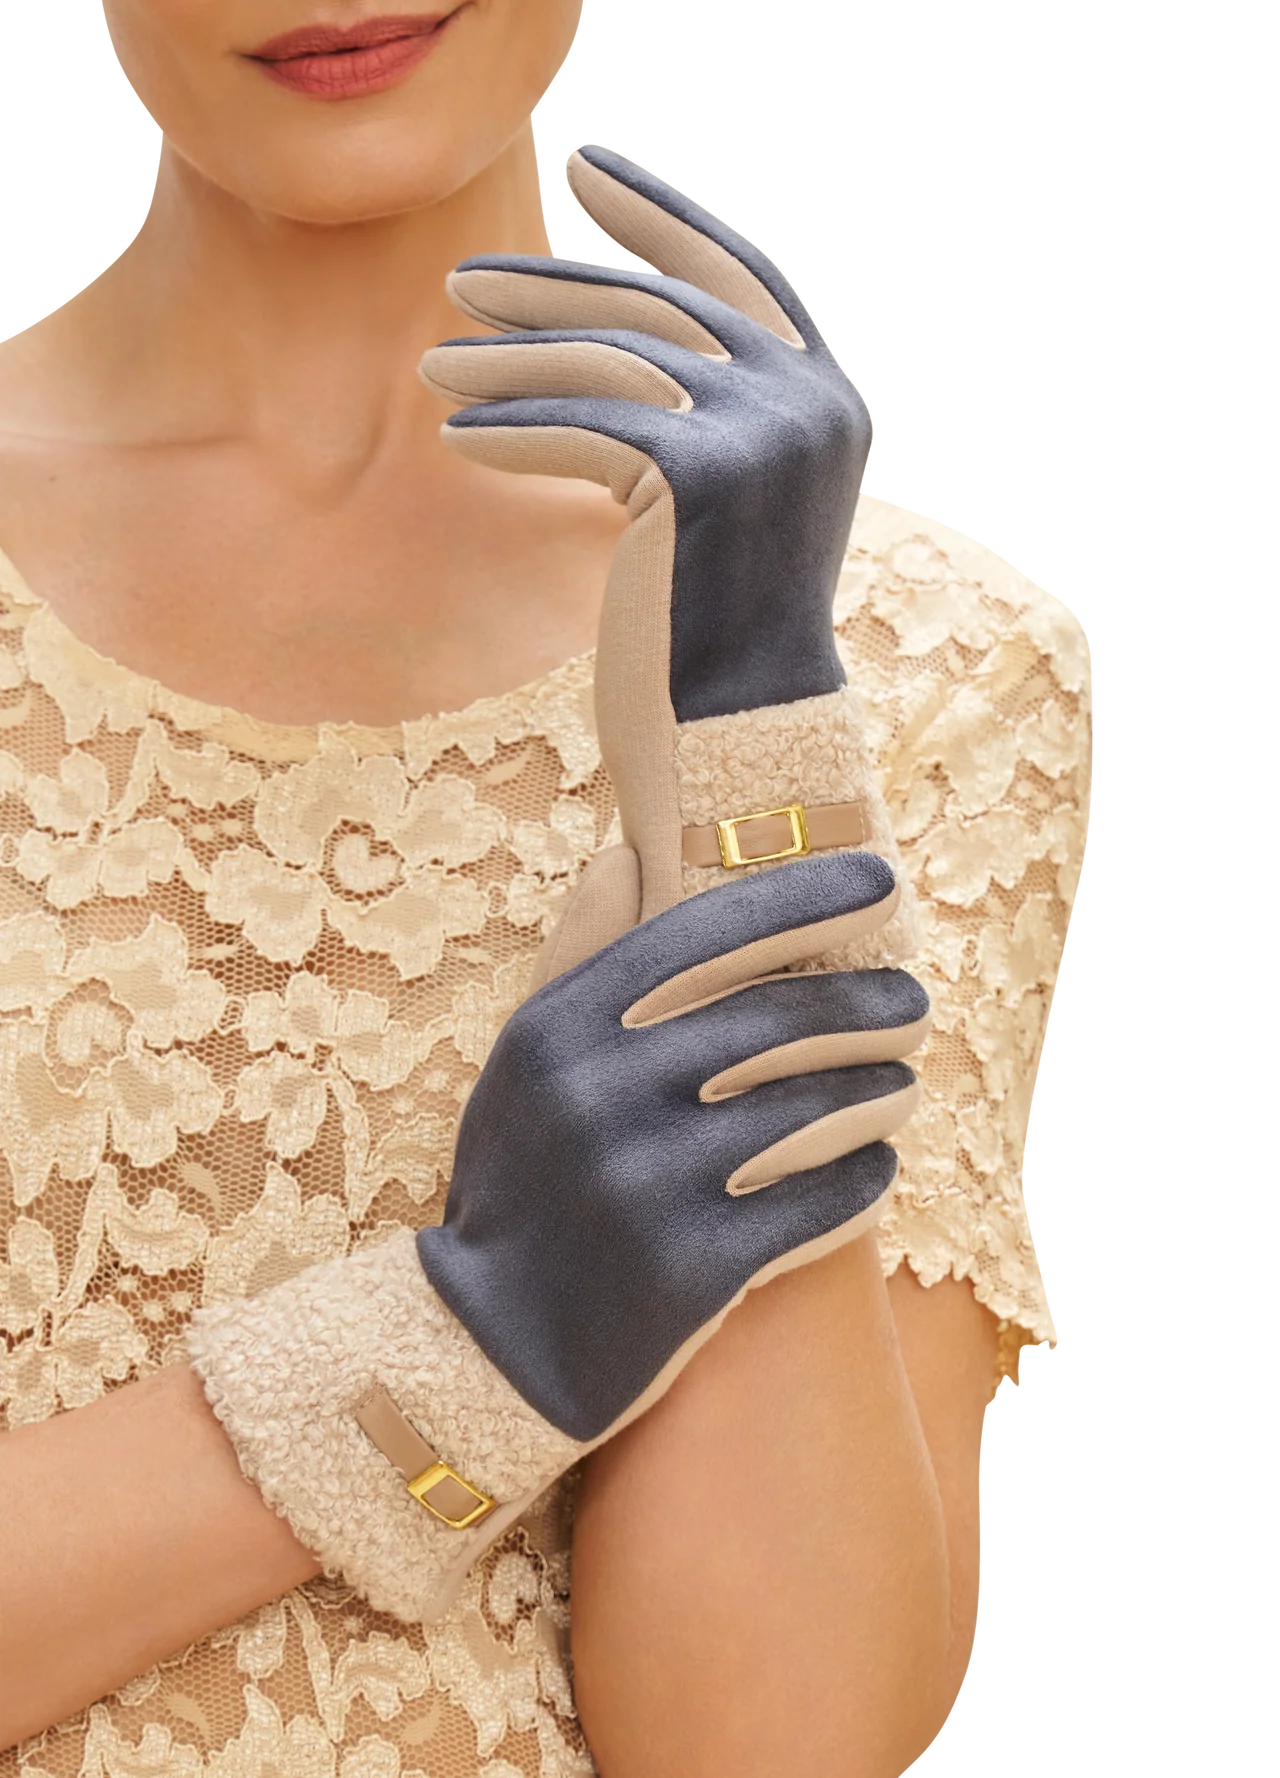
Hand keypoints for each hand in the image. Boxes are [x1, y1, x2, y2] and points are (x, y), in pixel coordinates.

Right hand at [188, 853, 927, 1622]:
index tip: (877, 876)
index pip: (702, 934)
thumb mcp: (525, 1058)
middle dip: (866, 1000)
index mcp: (560, 1029)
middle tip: (912, 997)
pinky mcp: (692, 1270)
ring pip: (810, 1112)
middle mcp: (600, 1097)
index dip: (803, 899)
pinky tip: (875, 1162)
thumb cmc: (526, 1176)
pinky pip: (817, 1204)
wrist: (491, 1340)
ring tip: (903, 1078)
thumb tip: (627, 850)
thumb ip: (580, 953)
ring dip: (878, 1087)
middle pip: (773, 1022)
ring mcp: (647, 1186)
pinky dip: (861, 1177)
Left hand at [419, 144, 910, 966]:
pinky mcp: (695, 472)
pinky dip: (510, 429)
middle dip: (552, 285)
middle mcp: (809, 401)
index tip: (587, 166)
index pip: (736, 274)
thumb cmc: (714, 639)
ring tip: (432, 370)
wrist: (737, 743)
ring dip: (508, 361)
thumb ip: (703, 420)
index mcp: (826, 400)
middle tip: (460, 281)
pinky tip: (456, 438)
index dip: (660, 215)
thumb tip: (620, 344)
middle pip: (659, 306)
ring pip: (609, 359)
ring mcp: (761, 431)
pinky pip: (578, 423)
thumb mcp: (722, 509)